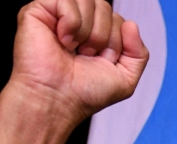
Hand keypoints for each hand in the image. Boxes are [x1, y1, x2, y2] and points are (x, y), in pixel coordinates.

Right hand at [8, 0, 148, 125]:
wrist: (58, 101)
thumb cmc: (85, 93)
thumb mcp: (126, 78)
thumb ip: (139, 53)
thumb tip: (130, 23)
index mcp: (95, 32)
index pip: (118, 19)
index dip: (116, 42)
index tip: (100, 61)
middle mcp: (77, 21)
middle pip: (105, 7)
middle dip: (102, 37)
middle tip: (85, 57)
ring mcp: (57, 14)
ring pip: (88, 1)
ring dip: (87, 32)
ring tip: (73, 50)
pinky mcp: (37, 10)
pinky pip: (67, 0)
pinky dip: (70, 24)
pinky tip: (62, 41)